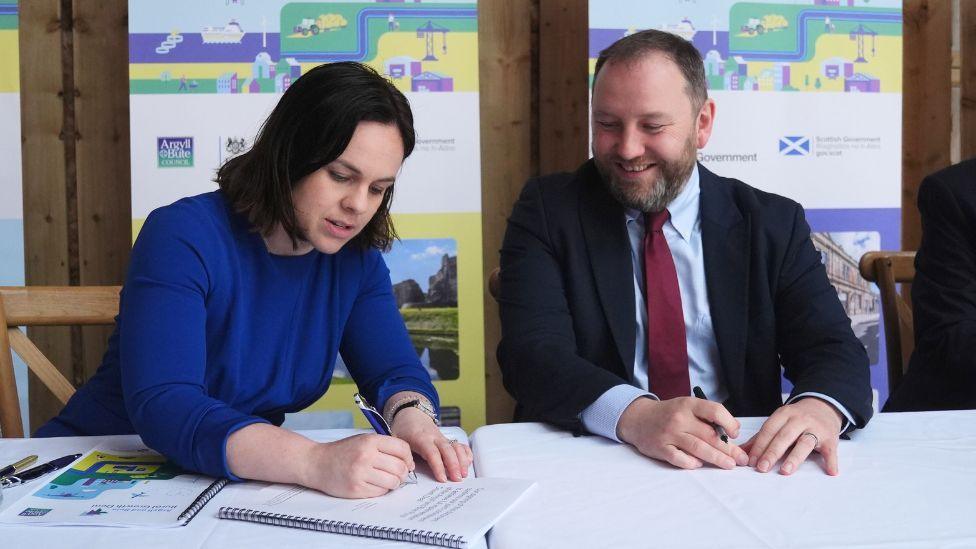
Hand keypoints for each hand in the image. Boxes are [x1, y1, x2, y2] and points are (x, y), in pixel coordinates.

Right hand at [300, 433, 413, 497]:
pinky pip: (380, 492)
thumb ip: (384, 447)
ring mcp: (360, 473)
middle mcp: (366, 456)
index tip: (408, 463)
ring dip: (394, 483)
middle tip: (398, 474)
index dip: (408, 458)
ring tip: (386, 480)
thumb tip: (407, 461)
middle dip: (403, 473)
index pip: (402, 448)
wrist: (316, 463)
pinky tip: (374, 484)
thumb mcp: (363, 440)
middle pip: (400, 467)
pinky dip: (381, 490)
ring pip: (393, 482)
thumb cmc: (342, 452)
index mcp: (370, 441)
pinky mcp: (356, 489)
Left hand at [392, 407, 472, 481]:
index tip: (442, 478)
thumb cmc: (404, 430)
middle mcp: (434, 437)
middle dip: (454, 465)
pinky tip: (468, 462)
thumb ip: (403, 454)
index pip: (432, 453)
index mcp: (421, 438)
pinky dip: (466, 453)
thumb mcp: (397, 441)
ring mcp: (443, 437)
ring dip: (462, 460)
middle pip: (448, 450)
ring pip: (456, 446)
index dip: (438, 466)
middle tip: (457, 479)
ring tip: (464, 474)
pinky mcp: (447, 439)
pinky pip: (460, 444)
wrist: (410, 415)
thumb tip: (410, 469)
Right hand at [617, 396, 747, 469]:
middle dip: (729, 449)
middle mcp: (680, 418)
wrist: (638, 418)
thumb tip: (732, 433)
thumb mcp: (686, 406)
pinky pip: (680, 458)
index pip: (715, 411)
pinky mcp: (660, 448)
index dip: (730, 423)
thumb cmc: (669, 414)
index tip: (735, 434)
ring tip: (730, 465)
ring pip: (698, 448)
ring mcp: (669, 433)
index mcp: (689, 404)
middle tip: (742, 459)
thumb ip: (706, 417)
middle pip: (710, 435)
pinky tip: (699, 464)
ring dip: (717, 458)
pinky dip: (692, 463)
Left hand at [742, 397, 842, 475]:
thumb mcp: (779, 422)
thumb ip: (761, 437)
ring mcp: (816, 429)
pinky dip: (831, 461)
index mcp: (784, 414)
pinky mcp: (830, 439)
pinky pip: (830, 451)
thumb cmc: (796, 419)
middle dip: (772, 452)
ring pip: (805, 443)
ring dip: (795, 457)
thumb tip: (741, 452)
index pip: (769, 430)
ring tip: (785, 471)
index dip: (759, 445)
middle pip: (784, 437)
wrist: (824, 407)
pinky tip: (830, 472)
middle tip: (762, 468)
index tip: (751, 461)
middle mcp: (800, 420)